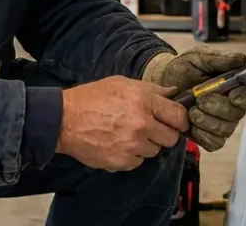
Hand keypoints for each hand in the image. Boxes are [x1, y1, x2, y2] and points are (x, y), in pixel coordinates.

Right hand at [55, 75, 188, 171]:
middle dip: (163, 133)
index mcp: (143, 101)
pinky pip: (139, 161)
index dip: (180, 120)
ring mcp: (132, 145)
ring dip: (146, 144)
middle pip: (172, 138)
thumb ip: (151, 89)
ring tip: (127, 134)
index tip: (176, 121)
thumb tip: (174, 92)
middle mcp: (142, 124)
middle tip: (149, 127)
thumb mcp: (121, 83)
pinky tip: (118, 143)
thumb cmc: (92, 98)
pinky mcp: (123, 162)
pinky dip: (132, 155)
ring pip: (155, 151)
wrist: (64, 120)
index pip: (179, 116)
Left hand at [142, 47, 245, 151]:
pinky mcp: (210, 136)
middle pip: (238, 113)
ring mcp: (223, 122)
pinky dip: (201, 134)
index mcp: (236, 84)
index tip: (233, 96)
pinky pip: (214, 143)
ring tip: (191, 110)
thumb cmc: (185, 69)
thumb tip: (241, 59)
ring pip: (225, 129)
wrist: (163, 83)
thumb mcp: (199, 57)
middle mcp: (233, 105)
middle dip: (218, 107)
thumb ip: (219, 58)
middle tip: (199, 100)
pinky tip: (190, 124)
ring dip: (207, 121)